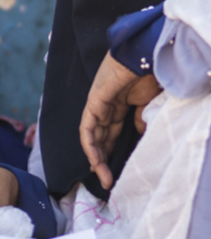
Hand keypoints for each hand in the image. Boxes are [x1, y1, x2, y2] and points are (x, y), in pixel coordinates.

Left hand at [80, 51, 162, 189]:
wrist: (146, 56)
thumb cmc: (150, 74)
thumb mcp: (149, 102)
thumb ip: (141, 117)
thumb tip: (139, 131)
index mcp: (119, 105)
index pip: (110, 132)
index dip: (111, 151)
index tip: (115, 171)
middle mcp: (106, 106)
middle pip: (100, 137)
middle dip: (102, 160)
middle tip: (108, 181)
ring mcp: (98, 104)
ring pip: (92, 135)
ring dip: (96, 158)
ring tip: (103, 177)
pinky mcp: (94, 101)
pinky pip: (88, 127)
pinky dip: (90, 144)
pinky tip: (94, 160)